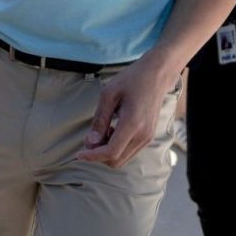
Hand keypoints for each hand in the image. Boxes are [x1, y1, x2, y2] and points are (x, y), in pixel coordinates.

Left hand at [77, 52, 177, 167]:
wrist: (156, 75)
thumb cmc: (132, 79)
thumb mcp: (109, 93)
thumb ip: (100, 119)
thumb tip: (90, 142)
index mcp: (133, 123)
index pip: (111, 152)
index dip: (92, 156)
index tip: (78, 154)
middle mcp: (143, 135)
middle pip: (116, 161)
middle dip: (99, 154)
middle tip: (91, 137)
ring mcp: (148, 137)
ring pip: (123, 159)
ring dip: (108, 151)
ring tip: (104, 130)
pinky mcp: (149, 136)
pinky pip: (129, 151)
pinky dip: (117, 147)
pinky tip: (113, 130)